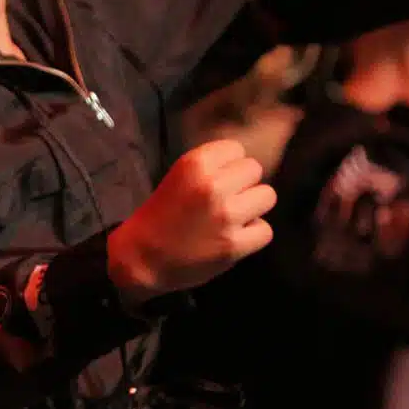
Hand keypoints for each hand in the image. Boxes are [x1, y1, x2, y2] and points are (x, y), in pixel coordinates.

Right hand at [108, 139, 275, 302]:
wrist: (141, 259)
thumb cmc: (157, 218)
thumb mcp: (177, 179)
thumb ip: (209, 169)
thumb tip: (243, 167)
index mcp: (194, 165)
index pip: (236, 149)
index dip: (229, 164)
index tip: (218, 178)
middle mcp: (212, 186)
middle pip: (254, 169)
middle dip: (243, 183)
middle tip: (227, 198)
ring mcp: (226, 216)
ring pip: (267, 196)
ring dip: (253, 207)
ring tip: (235, 217)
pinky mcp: (234, 245)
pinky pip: (265, 230)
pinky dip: (253, 235)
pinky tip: (235, 237)